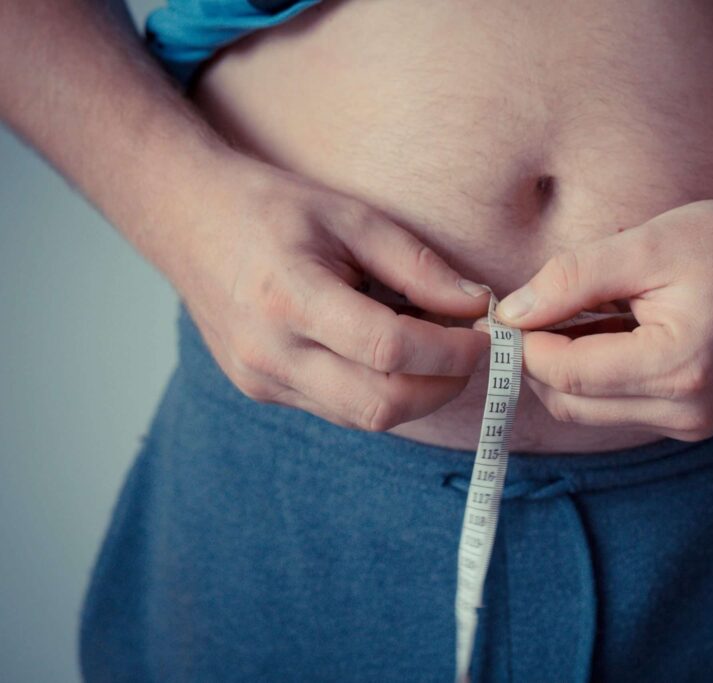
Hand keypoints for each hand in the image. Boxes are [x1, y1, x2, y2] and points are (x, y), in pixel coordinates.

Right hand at [165, 155, 490, 430]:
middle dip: (444, 385)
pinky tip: (395, 358)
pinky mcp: (263, 392)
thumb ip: (417, 265)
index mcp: (289, 298)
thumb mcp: (351, 216)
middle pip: (381, 405)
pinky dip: (382, 392)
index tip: (486, 333)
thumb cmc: (272, 207)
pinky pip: (340, 410)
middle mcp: (270, 353)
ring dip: (417, 394)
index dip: (451, 351)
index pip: (389, 351)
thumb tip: (477, 305)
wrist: (186, 219)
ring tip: (437, 350)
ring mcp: (262, 381)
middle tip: (472, 352)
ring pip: (364, 418)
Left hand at [493, 195, 712, 440]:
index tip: (514, 307)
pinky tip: (615, 330)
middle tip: (541, 306)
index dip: (526, 342)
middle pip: (571, 403)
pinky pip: (620, 408)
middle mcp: (687, 411)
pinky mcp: (694, 420)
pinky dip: (600, 375)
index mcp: (677, 367)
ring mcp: (693, 422)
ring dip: (570, 368)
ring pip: (591, 411)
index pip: (565, 374)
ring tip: (588, 312)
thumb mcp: (648, 245)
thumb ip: (573, 280)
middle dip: (542, 358)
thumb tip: (512, 313)